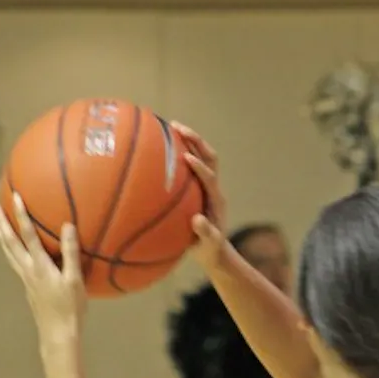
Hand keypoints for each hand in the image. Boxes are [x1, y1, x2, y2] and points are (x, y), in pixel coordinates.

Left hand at [0, 193, 86, 341]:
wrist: (57, 335)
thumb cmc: (70, 309)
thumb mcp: (75, 280)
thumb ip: (70, 252)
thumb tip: (67, 225)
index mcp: (39, 266)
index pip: (27, 235)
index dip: (21, 214)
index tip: (15, 196)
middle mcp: (27, 271)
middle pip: (9, 242)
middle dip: (0, 222)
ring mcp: (25, 280)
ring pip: (8, 253)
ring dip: (1, 235)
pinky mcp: (28, 287)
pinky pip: (15, 262)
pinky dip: (10, 249)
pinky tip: (13, 249)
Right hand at [173, 123, 229, 271]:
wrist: (214, 250)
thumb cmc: (209, 249)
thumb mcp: (208, 245)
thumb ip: (205, 233)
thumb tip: (198, 220)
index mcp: (216, 199)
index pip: (210, 177)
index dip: (199, 167)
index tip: (186, 157)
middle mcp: (213, 187)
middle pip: (209, 156)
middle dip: (195, 140)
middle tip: (177, 127)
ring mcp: (207, 185)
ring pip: (202, 156)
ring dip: (189, 141)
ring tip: (170, 127)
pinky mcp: (198, 186)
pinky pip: (190, 165)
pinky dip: (179, 152)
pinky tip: (162, 147)